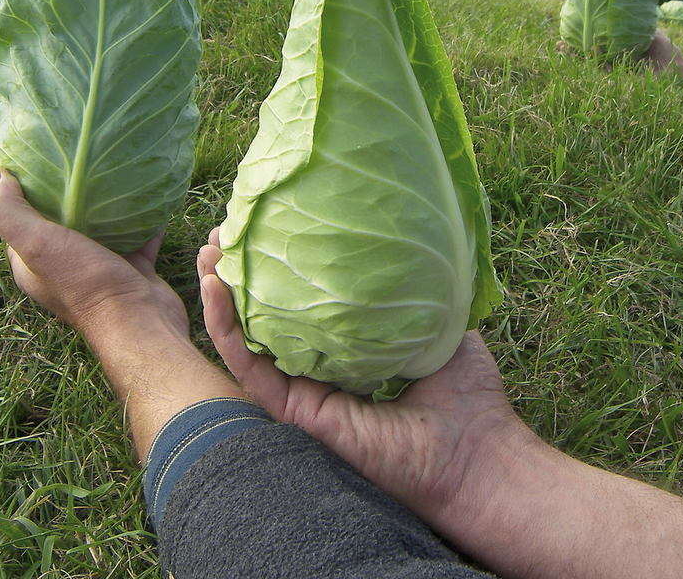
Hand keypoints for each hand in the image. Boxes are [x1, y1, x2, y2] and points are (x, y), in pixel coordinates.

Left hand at [0, 166, 185, 338]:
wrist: (141, 323)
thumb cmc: (87, 284)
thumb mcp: (37, 244)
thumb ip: (9, 212)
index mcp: (34, 264)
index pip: (18, 219)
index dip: (20, 189)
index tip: (32, 155)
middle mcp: (64, 266)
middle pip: (61, 219)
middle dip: (67, 189)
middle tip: (77, 151)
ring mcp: (100, 268)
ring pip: (101, 225)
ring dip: (106, 200)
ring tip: (113, 163)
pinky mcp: (133, 268)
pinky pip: (137, 233)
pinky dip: (143, 214)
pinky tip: (151, 188)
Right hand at [198, 230, 682, 578]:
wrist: (476, 454)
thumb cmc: (470, 399)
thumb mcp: (440, 321)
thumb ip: (418, 287)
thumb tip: (411, 238)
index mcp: (347, 357)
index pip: (299, 311)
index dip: (278, 272)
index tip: (265, 228)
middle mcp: (318, 377)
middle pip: (261, 322)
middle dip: (236, 277)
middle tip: (221, 233)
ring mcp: (303, 397)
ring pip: (242, 343)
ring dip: (218, 295)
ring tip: (207, 252)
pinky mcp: (296, 414)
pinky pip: (246, 367)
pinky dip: (224, 327)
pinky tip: (213, 286)